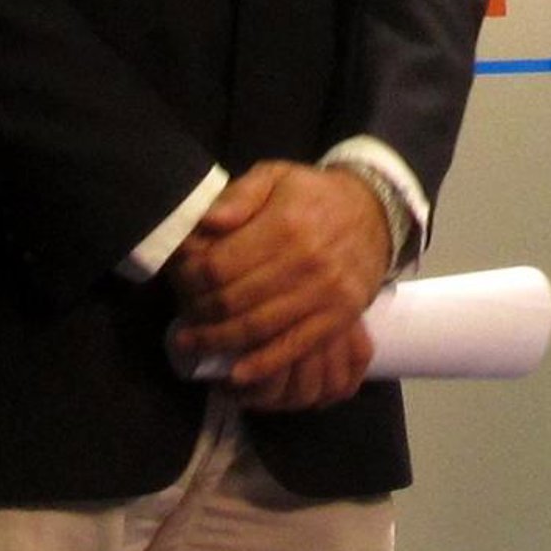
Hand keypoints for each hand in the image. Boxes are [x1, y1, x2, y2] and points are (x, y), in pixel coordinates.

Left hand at [166, 161, 390, 410]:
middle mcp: (305, 262)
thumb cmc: (313, 194)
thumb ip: (239, 196)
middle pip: (235, 299)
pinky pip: (296, 347)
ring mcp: (324, 294)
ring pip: (259, 327)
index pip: (221, 264)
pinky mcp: (339, 317)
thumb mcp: (275, 177)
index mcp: (284, 225)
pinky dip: (264, 364)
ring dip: (220, 341)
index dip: (190, 278)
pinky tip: (237, 373)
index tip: (176, 282)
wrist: (374, 213)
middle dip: (199, 313)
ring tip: (193, 343)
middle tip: (181, 318)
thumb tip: (206, 222)